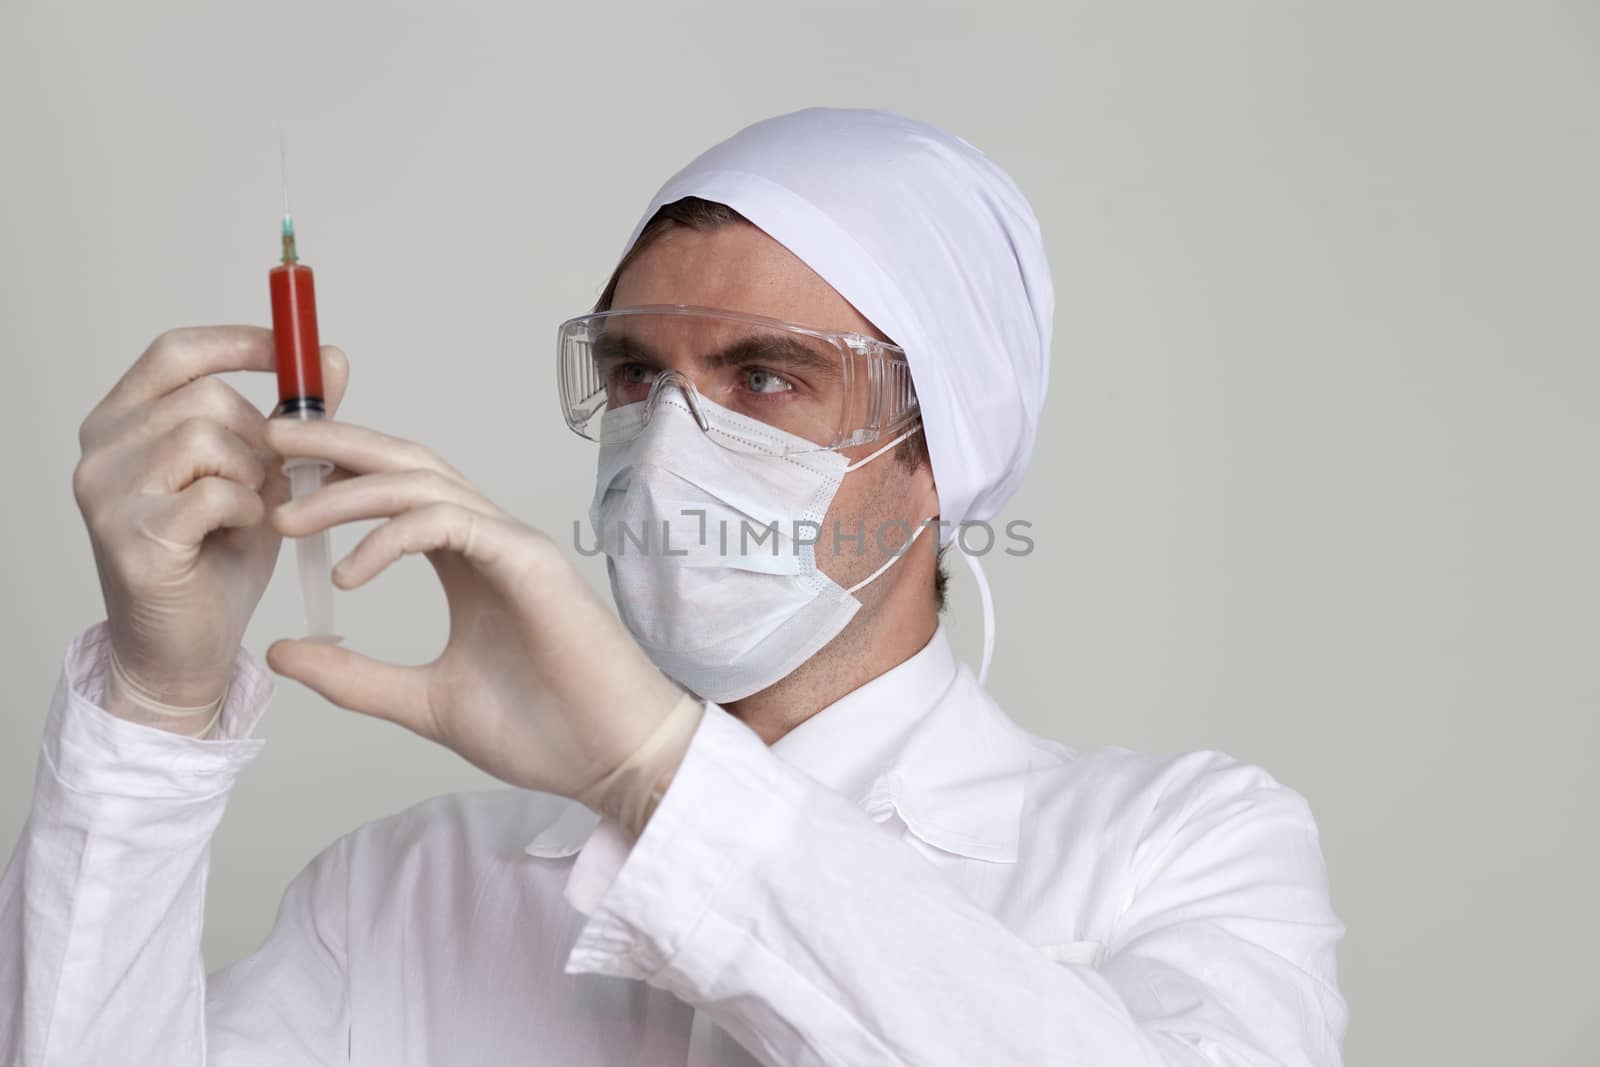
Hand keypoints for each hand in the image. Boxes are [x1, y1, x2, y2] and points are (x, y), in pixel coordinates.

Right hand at [73, 327, 349, 729]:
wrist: (184, 649)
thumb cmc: (217, 559)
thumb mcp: (258, 475)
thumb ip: (289, 419)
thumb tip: (331, 356)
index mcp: (121, 423)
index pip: (176, 352)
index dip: (238, 342)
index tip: (294, 352)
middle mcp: (101, 450)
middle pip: (206, 397)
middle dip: (259, 438)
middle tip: (268, 483)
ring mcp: (107, 493)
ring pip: (209, 439)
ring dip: (252, 478)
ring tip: (246, 514)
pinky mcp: (131, 537)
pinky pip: (216, 493)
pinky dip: (246, 512)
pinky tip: (236, 536)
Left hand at [261, 418, 687, 801]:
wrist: (612, 761)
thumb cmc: (542, 730)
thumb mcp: (422, 703)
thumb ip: (355, 676)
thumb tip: (282, 650)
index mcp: (465, 562)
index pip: (395, 493)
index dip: (336, 474)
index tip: (274, 478)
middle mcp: (488, 540)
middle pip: (405, 464)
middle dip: (335, 442)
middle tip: (268, 436)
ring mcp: (512, 544)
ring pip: (422, 483)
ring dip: (348, 490)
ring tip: (288, 518)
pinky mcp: (529, 562)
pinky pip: (450, 523)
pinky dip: (391, 537)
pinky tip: (347, 571)